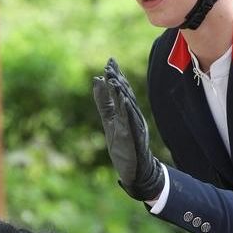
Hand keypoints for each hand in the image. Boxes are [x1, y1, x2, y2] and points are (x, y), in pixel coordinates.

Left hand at [92, 58, 164, 200]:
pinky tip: (123, 100)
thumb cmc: (124, 146)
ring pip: (129, 106)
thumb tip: (97, 80)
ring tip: (113, 79)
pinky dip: (128, 110)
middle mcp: (134, 116)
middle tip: (109, 65)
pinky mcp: (134, 137)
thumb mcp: (109, 121)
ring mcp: (135, 126)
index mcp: (128, 112)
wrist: (136, 170)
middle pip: (126, 94)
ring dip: (122, 92)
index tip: (110, 61)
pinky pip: (132, 121)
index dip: (116, 76)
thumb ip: (104, 102)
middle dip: (118, 79)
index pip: (122, 90)